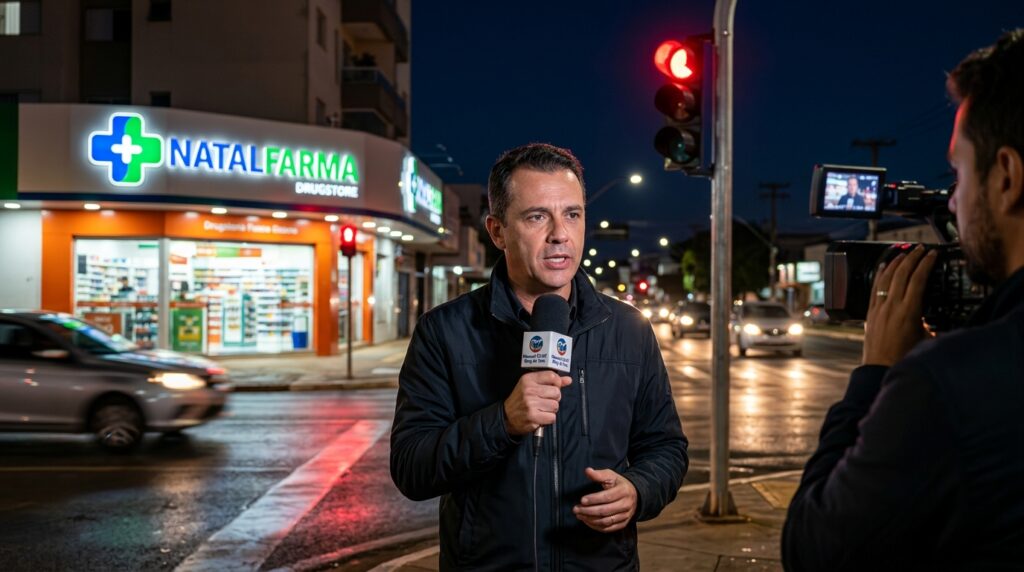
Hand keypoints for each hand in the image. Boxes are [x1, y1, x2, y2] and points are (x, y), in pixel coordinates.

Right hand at [503, 371, 571, 435]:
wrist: (506, 416)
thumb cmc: (520, 400)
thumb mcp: (531, 386)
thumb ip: (550, 382)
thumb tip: (568, 380)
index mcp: (528, 379)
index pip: (552, 376)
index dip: (557, 383)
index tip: (553, 388)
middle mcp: (529, 390)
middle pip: (556, 392)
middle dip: (554, 398)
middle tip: (545, 401)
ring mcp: (531, 404)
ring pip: (555, 406)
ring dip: (551, 410)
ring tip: (541, 409)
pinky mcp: (533, 417)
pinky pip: (552, 417)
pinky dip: (548, 419)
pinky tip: (541, 417)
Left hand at [573, 467, 637, 532]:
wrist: (635, 495)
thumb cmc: (619, 484)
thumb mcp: (611, 476)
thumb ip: (599, 474)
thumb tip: (587, 471)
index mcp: (623, 491)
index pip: (607, 497)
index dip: (594, 499)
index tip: (581, 500)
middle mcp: (626, 504)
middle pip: (605, 511)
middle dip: (588, 511)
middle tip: (576, 509)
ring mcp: (625, 515)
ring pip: (606, 521)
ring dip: (590, 520)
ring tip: (579, 515)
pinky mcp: (623, 524)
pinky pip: (608, 529)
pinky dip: (596, 527)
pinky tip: (587, 521)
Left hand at [862, 245, 938, 365]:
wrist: (880, 369)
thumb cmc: (904, 358)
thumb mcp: (927, 340)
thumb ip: (933, 325)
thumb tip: (943, 319)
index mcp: (909, 312)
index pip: (918, 280)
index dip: (926, 264)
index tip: (932, 254)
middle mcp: (892, 307)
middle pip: (902, 274)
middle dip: (912, 258)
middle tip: (921, 248)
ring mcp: (879, 308)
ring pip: (886, 278)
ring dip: (896, 263)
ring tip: (904, 252)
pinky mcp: (870, 313)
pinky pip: (874, 288)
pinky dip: (879, 274)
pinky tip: (883, 266)